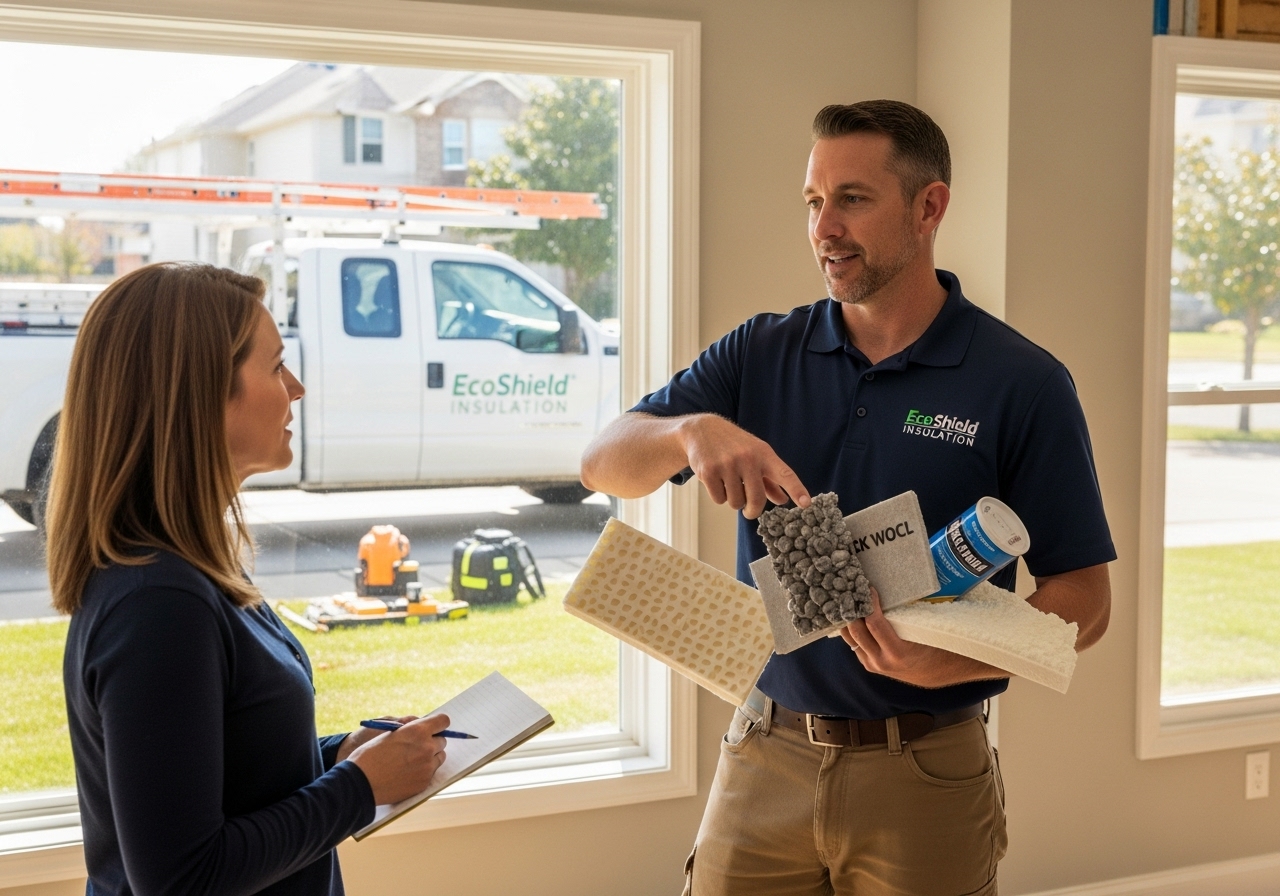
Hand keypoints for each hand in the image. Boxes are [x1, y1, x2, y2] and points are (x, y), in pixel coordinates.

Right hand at [347, 713, 450, 804]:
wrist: (359, 783)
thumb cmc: (369, 755)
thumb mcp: (389, 733)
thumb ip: (410, 729)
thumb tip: (422, 726)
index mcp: (417, 731)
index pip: (443, 721)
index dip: (437, 723)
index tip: (432, 727)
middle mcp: (427, 748)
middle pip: (442, 740)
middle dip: (432, 741)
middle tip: (416, 746)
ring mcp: (427, 767)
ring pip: (439, 757)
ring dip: (430, 757)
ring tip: (410, 760)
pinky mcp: (424, 782)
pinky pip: (431, 773)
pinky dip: (423, 771)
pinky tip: (406, 773)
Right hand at [678, 414, 809, 518]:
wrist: (701, 430)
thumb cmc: (734, 445)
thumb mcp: (755, 456)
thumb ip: (770, 480)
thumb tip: (783, 500)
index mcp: (763, 453)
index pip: (784, 474)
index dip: (797, 489)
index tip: (806, 503)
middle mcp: (747, 458)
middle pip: (757, 500)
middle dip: (753, 510)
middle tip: (749, 511)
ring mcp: (727, 464)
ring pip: (736, 502)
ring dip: (733, 499)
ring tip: (728, 482)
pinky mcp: (709, 471)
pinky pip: (719, 500)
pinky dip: (718, 496)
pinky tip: (715, 480)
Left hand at [839, 590, 1003, 687]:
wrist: (933, 673)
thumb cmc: (933, 647)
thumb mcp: (924, 632)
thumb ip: (909, 615)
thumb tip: (903, 583)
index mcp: (898, 652)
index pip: (875, 624)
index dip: (870, 604)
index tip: (869, 587)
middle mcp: (881, 660)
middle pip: (856, 630)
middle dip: (852, 608)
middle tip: (851, 589)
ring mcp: (872, 664)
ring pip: (850, 637)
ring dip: (847, 617)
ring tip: (847, 598)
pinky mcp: (867, 663)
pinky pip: (853, 642)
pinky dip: (851, 627)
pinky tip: (850, 613)